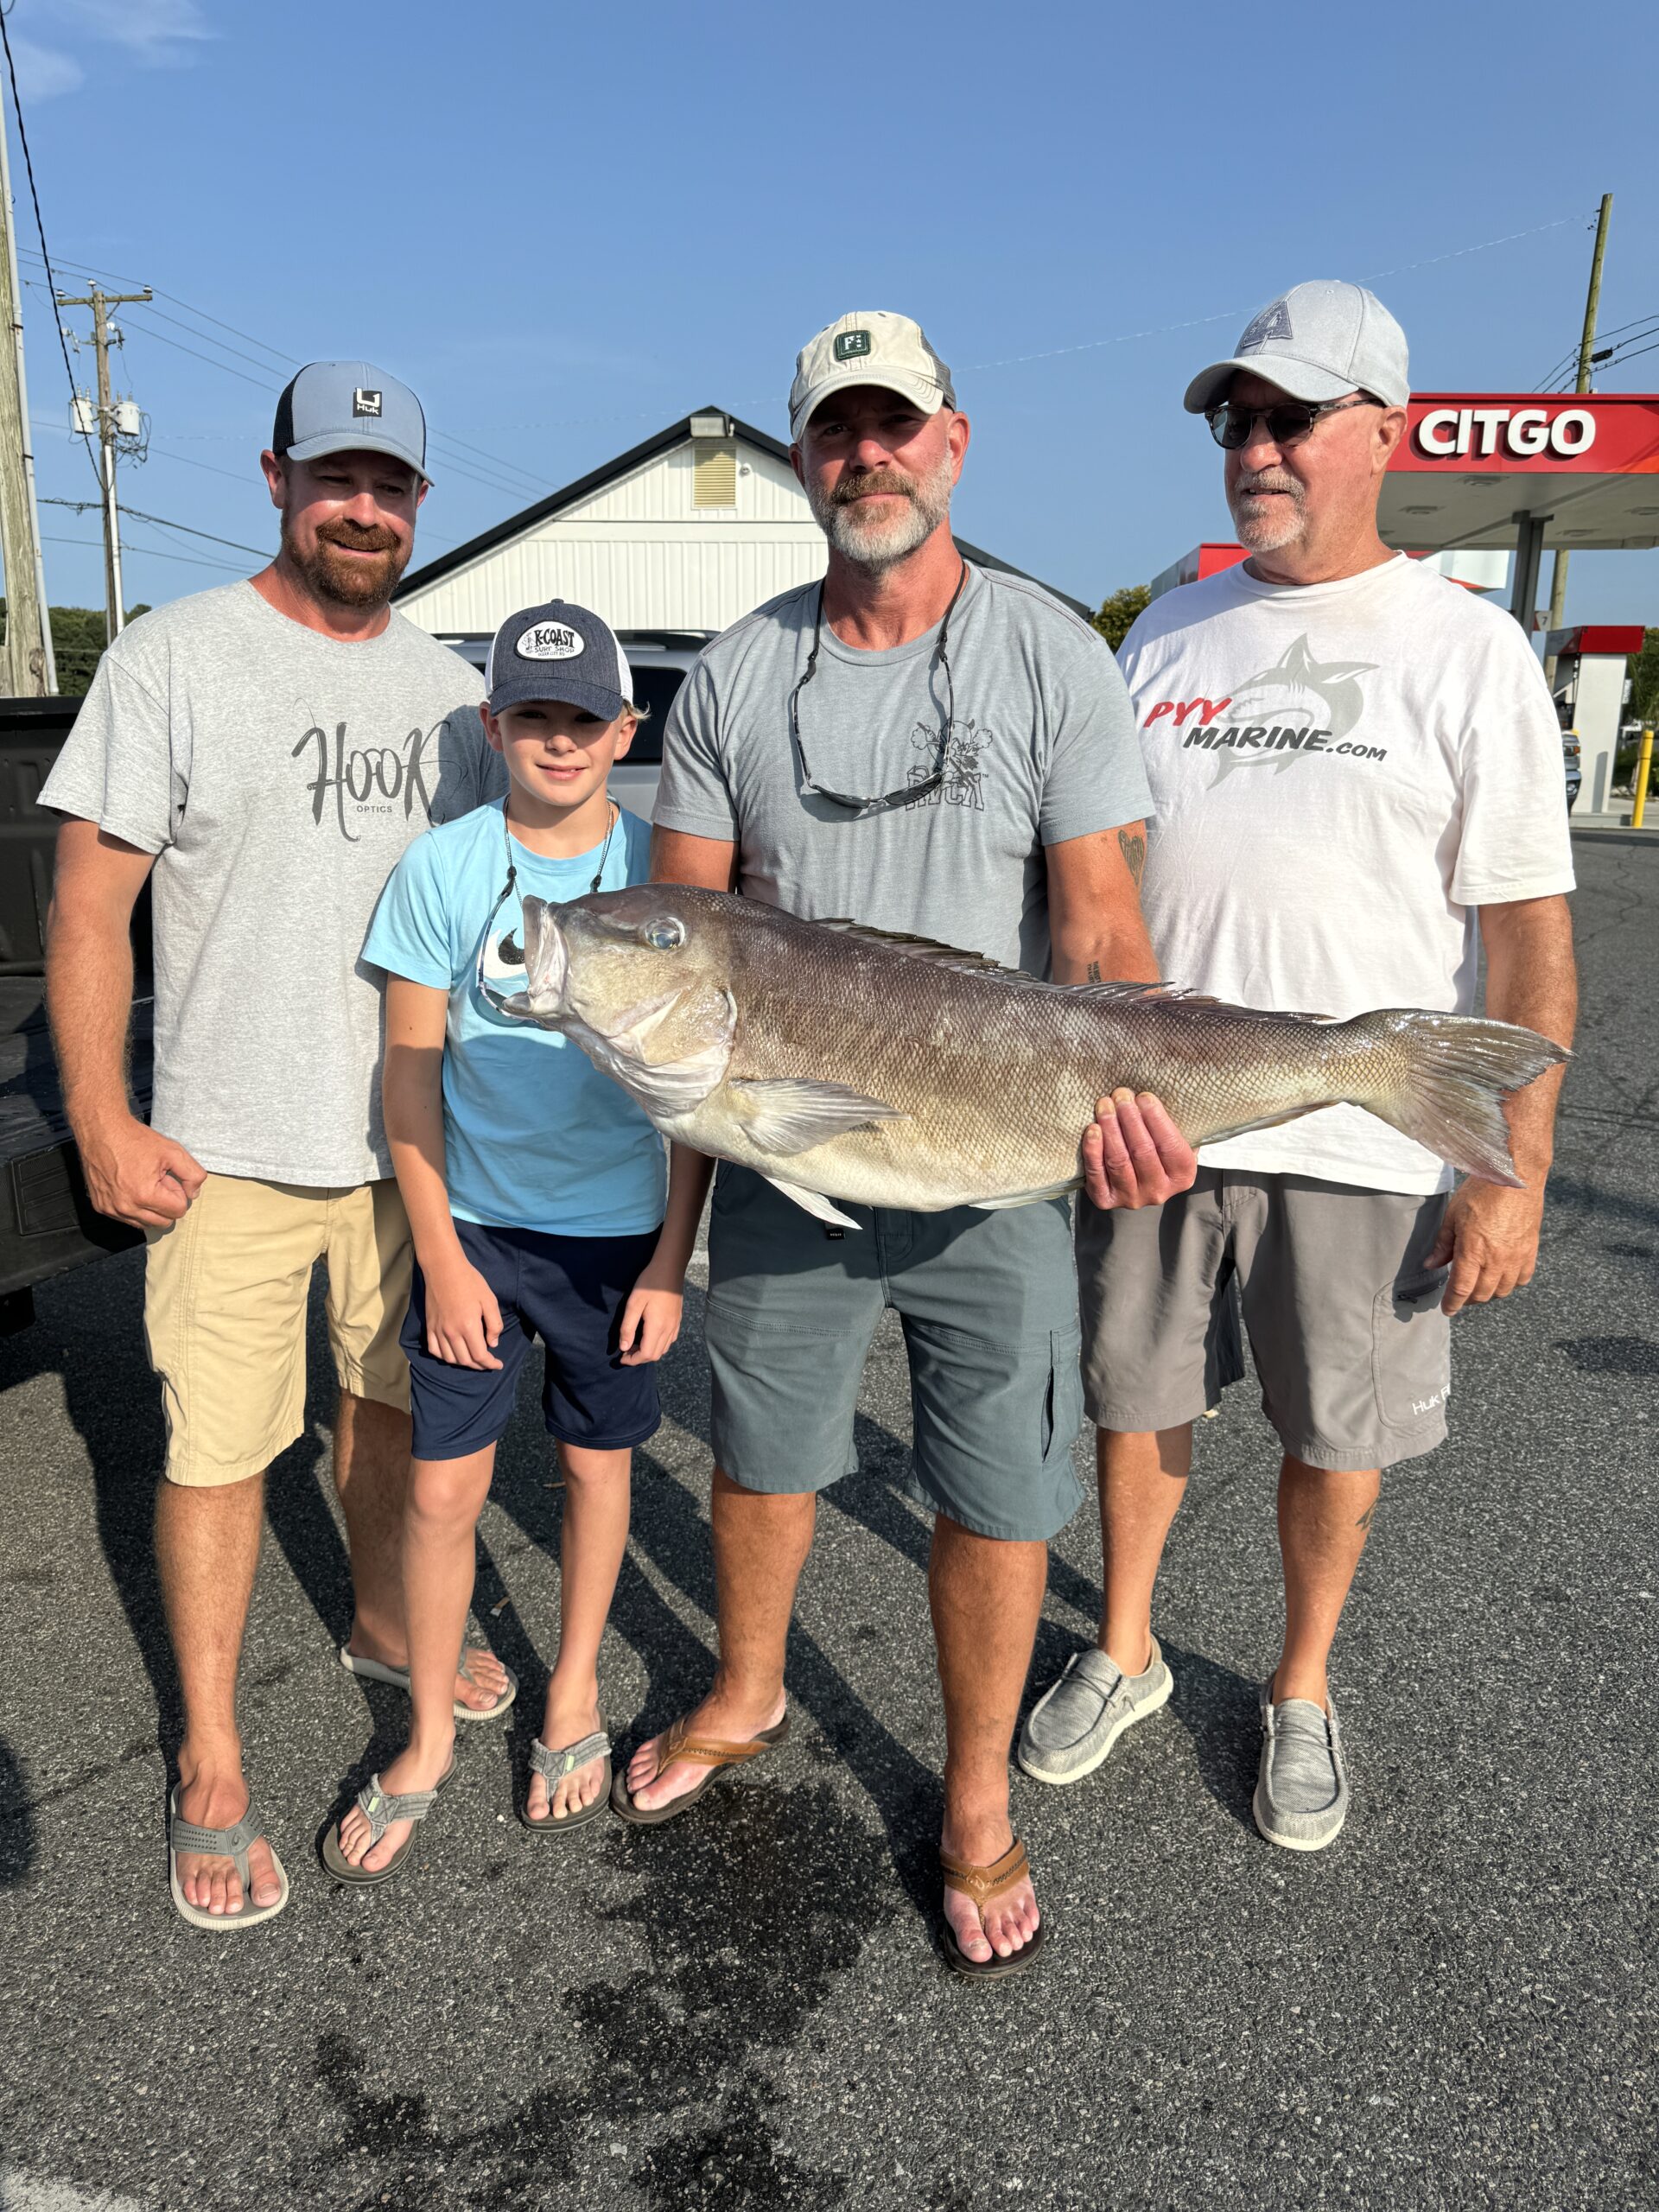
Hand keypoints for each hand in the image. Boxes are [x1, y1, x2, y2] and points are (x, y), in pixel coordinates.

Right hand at [76, 1113, 205, 1228]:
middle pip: (163, 1222)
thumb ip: (193, 1175)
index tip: (168, 1178)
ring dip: (151, 1208)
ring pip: (146, 1223)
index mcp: (145, 1195)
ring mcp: (111, 1209)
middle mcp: (126, 1207)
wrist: (102, 1132)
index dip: (178, 1192)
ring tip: (144, 1183)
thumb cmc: (135, 1140)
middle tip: (158, 1181)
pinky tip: (131, 1187)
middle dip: (166, 1203)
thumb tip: (193, 1194)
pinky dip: (134, 1208)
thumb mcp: (173, 1151)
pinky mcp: (101, 1207)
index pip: (178, 1211)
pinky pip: (127, 1219)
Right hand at [422, 1253, 503, 1368]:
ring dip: (463, 1363)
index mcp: (469, 1326)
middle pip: (465, 1360)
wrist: (444, 1268)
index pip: (480, 1356)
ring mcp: (438, 1330)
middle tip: (488, 1363)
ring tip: (473, 1359)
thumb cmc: (470, 1282)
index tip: (498, 1365)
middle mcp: (451, 1332)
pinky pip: (434, 1350)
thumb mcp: (490, 1300)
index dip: (490, 1364)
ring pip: (450, 1358)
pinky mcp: (429, 1326)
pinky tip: (453, 1354)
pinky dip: (444, 1357)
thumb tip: (493, 1344)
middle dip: (479, 1366)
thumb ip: (494, 1325)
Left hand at [618, 1265, 683, 1365]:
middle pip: (655, 1355)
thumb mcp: (633, 1304)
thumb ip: (627, 1327)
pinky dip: (658, 1344)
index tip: (621, 1357)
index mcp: (657, 1327)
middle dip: (639, 1358)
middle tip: (626, 1350)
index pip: (646, 1354)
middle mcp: (669, 1329)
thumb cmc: (649, 1283)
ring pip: (663, 1349)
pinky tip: (649, 1336)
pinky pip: (669, 1340)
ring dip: (649, 1352)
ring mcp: (675, 1325)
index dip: (632, 1360)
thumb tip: (623, 1347)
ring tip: (635, 1344)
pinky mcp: (678, 1320)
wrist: (669, 1268)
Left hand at [1081, 1089, 1197, 1210]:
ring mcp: (1131, 1198)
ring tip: (1105, 1105)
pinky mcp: (1106, 1200)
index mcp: (1182, 1175)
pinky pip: (1096, 1174)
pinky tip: (1093, 1129)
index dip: (1156, 1118)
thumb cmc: (1158, 1150)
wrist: (1138, 1181)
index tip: (1143, 1096)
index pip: (1170, 1145)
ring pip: (1118, 1160)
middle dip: (1129, 1118)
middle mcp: (1159, 1191)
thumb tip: (1153, 1097)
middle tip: (1121, 1095)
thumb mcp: (1176, 1140)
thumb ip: (1172, 1125)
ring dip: (1110, 1128)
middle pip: (1142, 1151)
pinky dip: (1093, 1150)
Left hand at [1429, 1178, 1545, 1314]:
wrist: (1516, 1177)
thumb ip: (1443, 1244)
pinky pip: (1522, 1278)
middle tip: (1459, 1295)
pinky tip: (1501, 1276)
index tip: (1447, 1309)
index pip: (1461, 1289)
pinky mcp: (1531, 1251)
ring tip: (1478, 1286)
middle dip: (1468, 1299)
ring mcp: (1516, 1257)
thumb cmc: (1481, 1192)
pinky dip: (1510, 1283)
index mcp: (1473, 1251)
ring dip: (1489, 1293)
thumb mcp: (1453, 1216)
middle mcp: (1497, 1259)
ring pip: (1503, 1290)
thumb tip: (1431, 1265)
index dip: (1453, 1303)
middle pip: (1482, 1294)